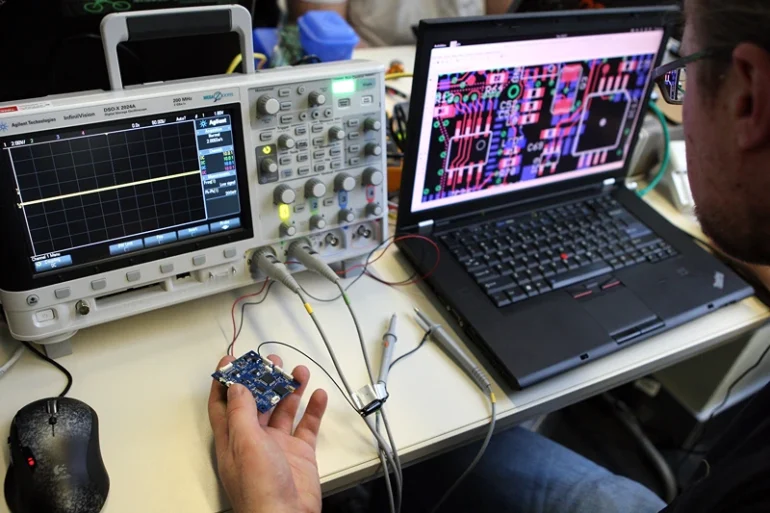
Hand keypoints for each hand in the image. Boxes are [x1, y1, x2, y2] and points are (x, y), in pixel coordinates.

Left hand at [208, 355, 328, 512]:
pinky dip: (313, 409)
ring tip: (299, 372)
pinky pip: (307, 425)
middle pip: (257, 402)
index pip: (224, 403)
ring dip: (290, 389)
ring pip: (283, 410)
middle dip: (264, 379)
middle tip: (273, 361)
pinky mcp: (299, 453)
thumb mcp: (244, 443)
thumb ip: (241, 412)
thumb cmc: (259, 490)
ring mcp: (278, 446)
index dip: (226, 381)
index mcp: (233, 438)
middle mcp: (254, 440)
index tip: (233, 359)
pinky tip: (317, 395)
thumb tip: (237, 388)